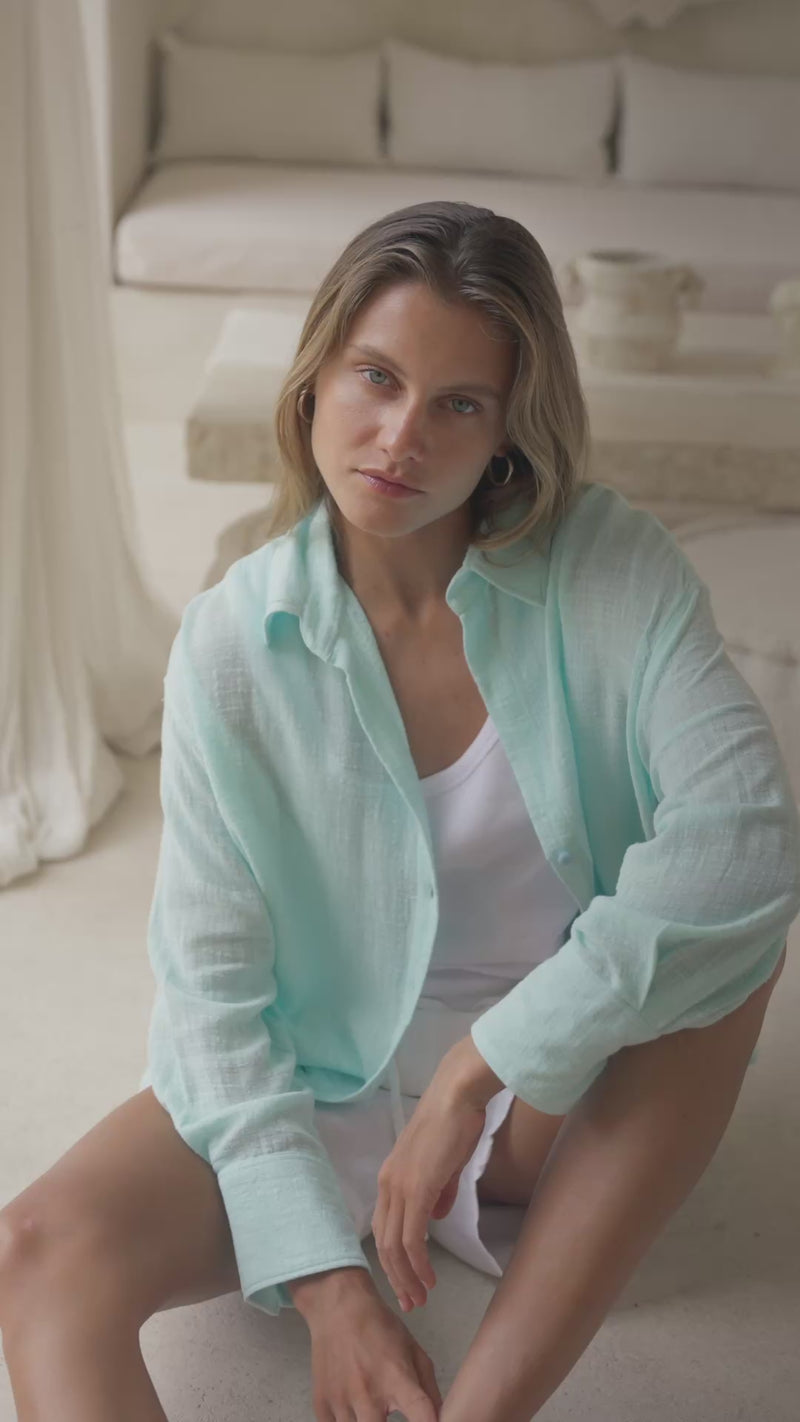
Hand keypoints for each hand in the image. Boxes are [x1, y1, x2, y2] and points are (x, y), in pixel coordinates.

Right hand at [307, 1277, 442, 1421]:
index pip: (422, 1417)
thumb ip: (429, 1390)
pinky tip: (350, 1408)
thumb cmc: (379, 1328)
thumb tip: (439, 1421)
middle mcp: (369, 1394)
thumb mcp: (413, 1351)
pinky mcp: (321, 1403)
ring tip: (368, 1408)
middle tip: (386, 1413)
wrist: (338, 1308)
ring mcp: (342, 1400)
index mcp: (398, 1379)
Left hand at [371, 1055, 489, 1311]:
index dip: (393, 1259)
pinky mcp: (417, 1190)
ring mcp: (400, 1187)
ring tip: (421, 1297)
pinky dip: (418, 1263)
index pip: (384, 1228)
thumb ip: (438, 1192)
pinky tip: (429, 1277)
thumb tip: (437, 1215)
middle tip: (411, 1302)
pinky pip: (412, 1237)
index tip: (407, 1282)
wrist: (457, 1097)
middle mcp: (388, 1185)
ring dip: (407, 1276)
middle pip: (384, 1243)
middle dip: (397, 1277)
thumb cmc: (455, 1124)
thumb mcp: (444, 1165)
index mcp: (390, 1178)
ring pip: (395, 1246)